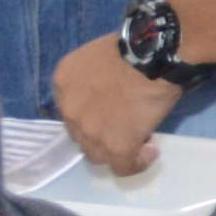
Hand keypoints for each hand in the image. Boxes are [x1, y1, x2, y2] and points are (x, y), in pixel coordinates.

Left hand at [56, 34, 182, 179]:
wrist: (152, 56)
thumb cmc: (131, 47)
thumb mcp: (94, 57)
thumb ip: (91, 80)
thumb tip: (109, 94)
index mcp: (63, 84)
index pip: (72, 109)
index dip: (92, 112)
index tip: (111, 109)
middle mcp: (70, 111)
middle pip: (82, 134)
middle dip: (102, 131)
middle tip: (126, 122)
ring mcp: (91, 132)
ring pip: (98, 154)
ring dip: (116, 149)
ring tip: (139, 139)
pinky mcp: (116, 147)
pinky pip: (123, 167)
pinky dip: (137, 163)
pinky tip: (150, 153)